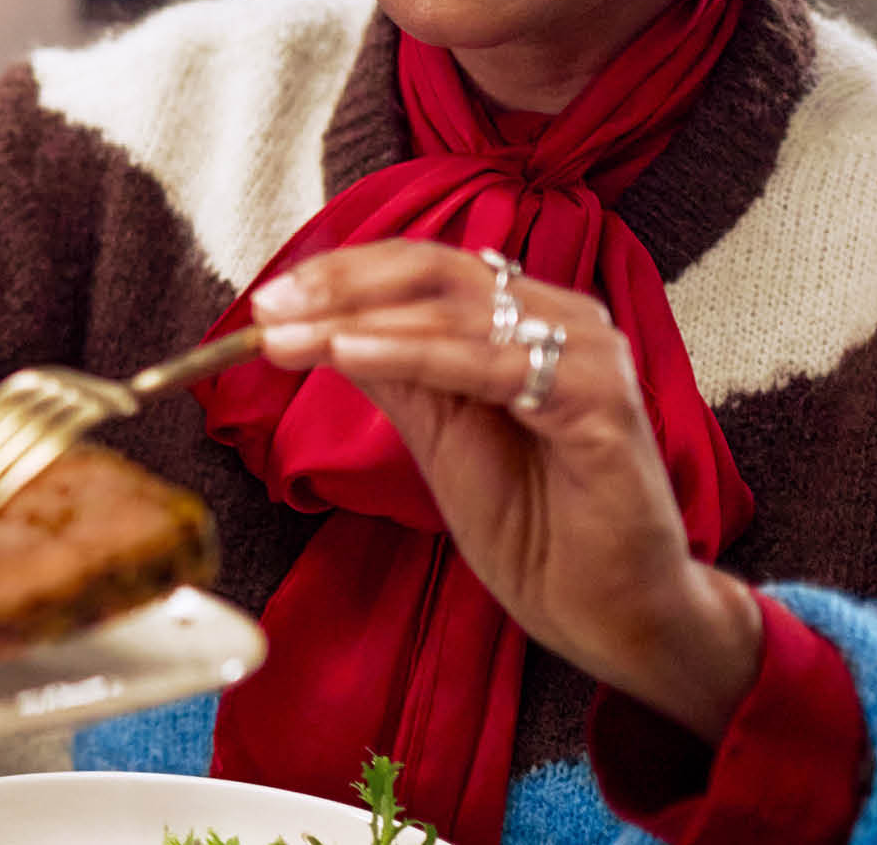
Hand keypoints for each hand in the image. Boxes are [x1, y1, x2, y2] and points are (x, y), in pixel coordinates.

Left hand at [250, 240, 759, 735]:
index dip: (343, 275)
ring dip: (357, 320)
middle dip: (339, 287)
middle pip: (434, 273)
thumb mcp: (442, 438)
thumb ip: (398, 376)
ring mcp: (589, 355)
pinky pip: (488, 366)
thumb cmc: (536, 526)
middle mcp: (565, 320)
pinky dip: (411, 355)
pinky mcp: (601, 402)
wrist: (608, 609)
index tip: (269, 302)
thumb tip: (323, 327)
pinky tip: (348, 355)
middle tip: (268, 309)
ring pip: (453, 312)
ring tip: (285, 336)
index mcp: (529, 318)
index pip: (425, 268)